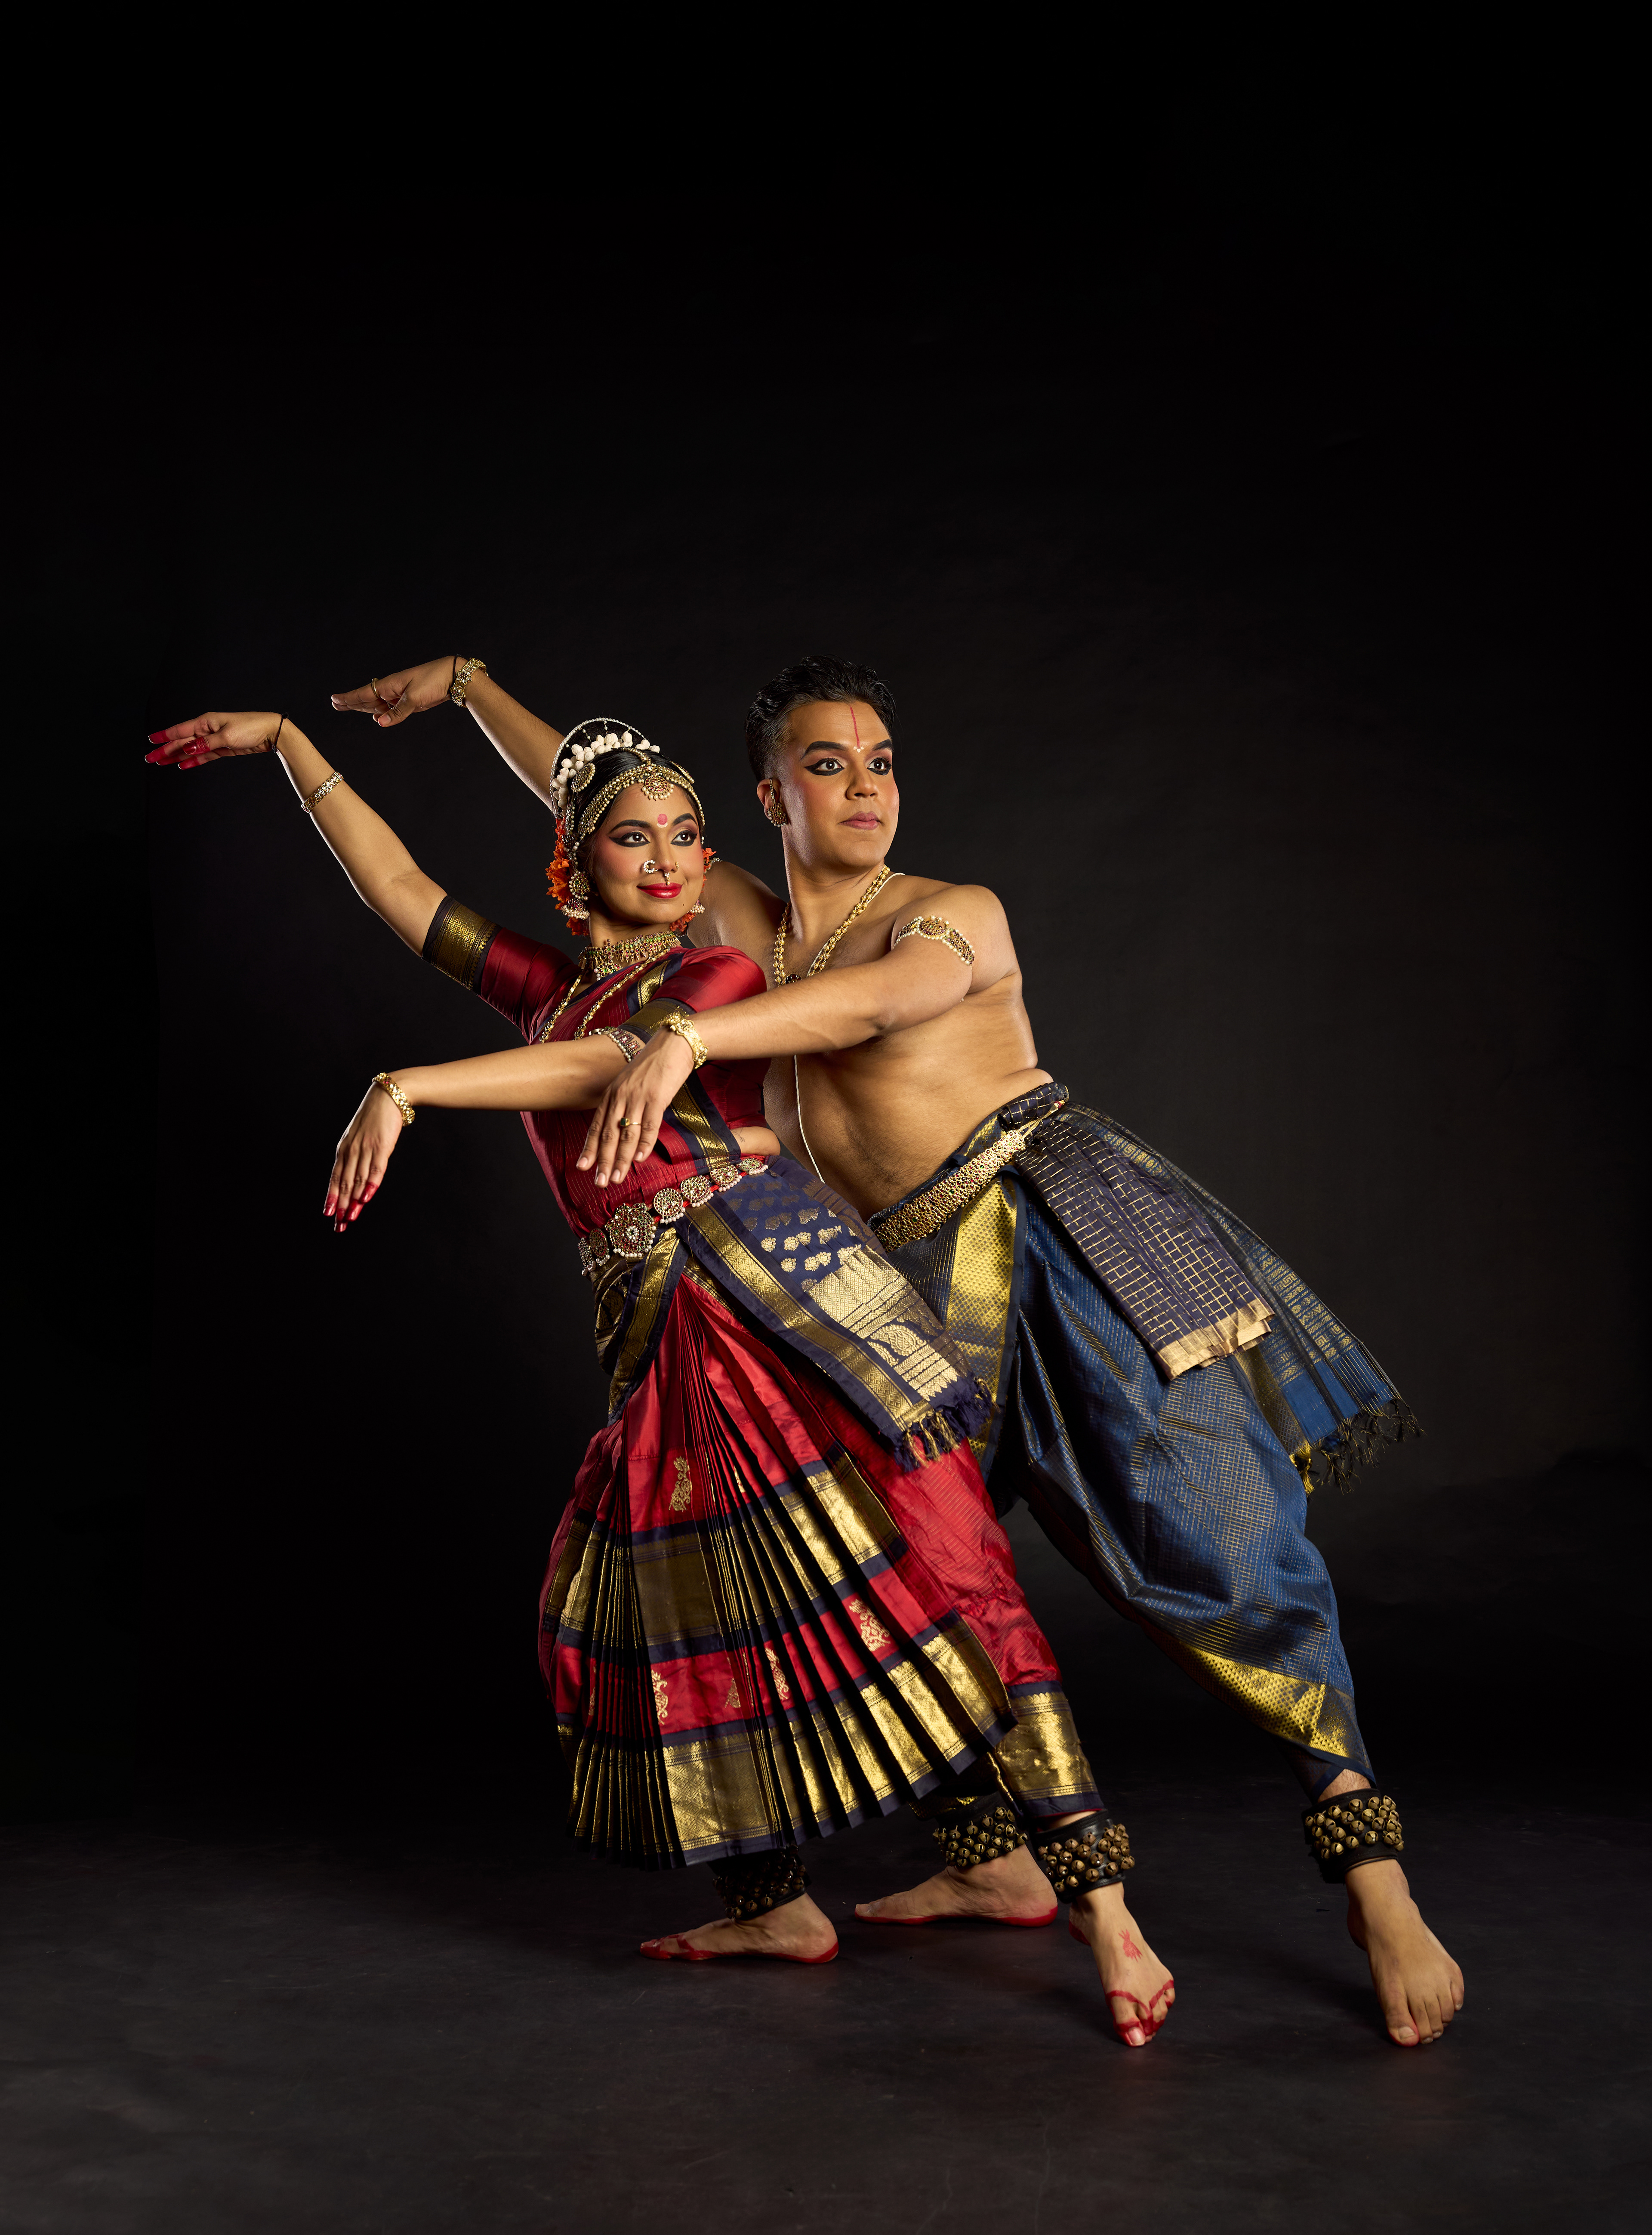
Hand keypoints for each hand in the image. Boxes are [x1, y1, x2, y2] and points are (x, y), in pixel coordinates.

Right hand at [144, 711, 283, 769]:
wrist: (270, 732)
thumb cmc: (250, 728)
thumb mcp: (226, 736)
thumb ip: (205, 744)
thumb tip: (186, 749)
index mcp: (205, 722)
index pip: (179, 730)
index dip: (164, 736)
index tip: (150, 740)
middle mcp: (207, 730)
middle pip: (182, 741)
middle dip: (166, 750)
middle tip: (151, 759)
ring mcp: (214, 739)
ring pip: (190, 750)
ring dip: (176, 756)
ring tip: (162, 763)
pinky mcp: (222, 748)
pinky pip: (203, 756)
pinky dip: (193, 761)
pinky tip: (182, 765)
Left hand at [325, 1082, 407, 1232]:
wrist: (387, 1098)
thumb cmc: (374, 1119)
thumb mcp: (358, 1137)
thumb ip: (355, 1156)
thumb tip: (354, 1175)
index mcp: (344, 1150)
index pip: (335, 1178)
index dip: (331, 1197)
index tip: (328, 1214)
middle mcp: (351, 1151)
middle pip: (344, 1183)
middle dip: (341, 1205)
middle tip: (339, 1224)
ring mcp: (366, 1149)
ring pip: (357, 1180)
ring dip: (353, 1201)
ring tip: (350, 1218)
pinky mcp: (381, 1146)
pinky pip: (375, 1169)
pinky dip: (370, 1184)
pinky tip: (366, 1198)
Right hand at [330, 658, 457, 728]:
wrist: (452, 677)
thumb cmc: (432, 681)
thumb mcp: (415, 698)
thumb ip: (397, 712)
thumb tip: (380, 723)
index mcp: (389, 685)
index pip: (363, 693)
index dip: (349, 698)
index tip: (334, 699)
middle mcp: (392, 690)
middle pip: (367, 699)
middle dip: (351, 702)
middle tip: (335, 703)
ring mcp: (400, 696)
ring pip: (378, 705)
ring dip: (364, 708)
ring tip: (347, 707)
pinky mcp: (409, 702)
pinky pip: (391, 709)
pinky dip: (383, 714)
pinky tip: (377, 717)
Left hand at [576, 1029, 694, 1186]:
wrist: (673, 1045)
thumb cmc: (653, 1066)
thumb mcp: (629, 1083)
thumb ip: (622, 1104)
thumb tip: (621, 1129)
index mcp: (611, 1094)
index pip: (597, 1126)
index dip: (589, 1148)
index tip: (582, 1167)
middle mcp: (620, 1097)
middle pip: (608, 1135)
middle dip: (602, 1161)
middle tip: (599, 1182)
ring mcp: (637, 1098)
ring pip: (626, 1135)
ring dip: (620, 1160)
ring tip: (616, 1179)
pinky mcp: (656, 1098)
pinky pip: (649, 1126)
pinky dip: (644, 1144)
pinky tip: (638, 1159)